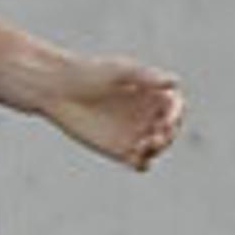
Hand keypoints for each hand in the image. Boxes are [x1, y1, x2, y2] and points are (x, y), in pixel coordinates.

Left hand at [45, 57, 186, 170]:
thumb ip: (145, 77)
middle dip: (168, 134)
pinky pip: (140, 162)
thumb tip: (173, 82)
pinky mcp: (120, 150)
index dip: (175, 114)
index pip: (175, 107)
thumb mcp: (119, 71)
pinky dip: (143, 162)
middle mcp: (146, 114)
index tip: (166, 119)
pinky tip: (134, 157)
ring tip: (144, 145)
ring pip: (158, 147)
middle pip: (170, 129)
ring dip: (157, 149)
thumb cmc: (88, 73)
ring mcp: (135, 133)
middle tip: (156, 135)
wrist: (58, 89)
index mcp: (152, 93)